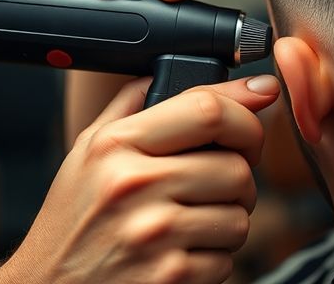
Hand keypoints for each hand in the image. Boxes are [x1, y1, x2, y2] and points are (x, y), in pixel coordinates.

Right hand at [0, 75, 281, 283]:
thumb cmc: (72, 221)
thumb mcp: (87, 152)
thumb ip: (131, 105)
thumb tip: (185, 69)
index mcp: (116, 145)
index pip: (207, 110)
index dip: (247, 109)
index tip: (261, 101)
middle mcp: (134, 185)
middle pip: (236, 167)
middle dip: (238, 178)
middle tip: (215, 186)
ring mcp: (154, 234)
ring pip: (240, 216)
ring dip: (227, 222)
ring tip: (191, 224)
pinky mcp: (171, 276)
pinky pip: (229, 259)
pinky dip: (214, 259)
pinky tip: (181, 254)